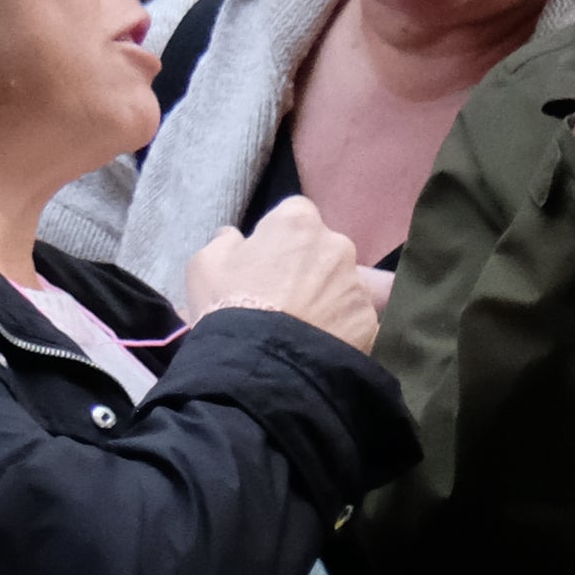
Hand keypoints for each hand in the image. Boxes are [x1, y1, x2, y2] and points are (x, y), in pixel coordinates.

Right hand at [183, 195, 387, 358]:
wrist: (261, 362)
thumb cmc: (229, 303)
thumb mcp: (204, 266)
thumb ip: (223, 243)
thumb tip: (232, 238)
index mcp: (297, 223)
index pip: (296, 213)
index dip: (280, 235)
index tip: (266, 256)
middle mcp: (337, 246)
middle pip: (325, 248)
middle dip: (309, 265)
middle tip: (283, 294)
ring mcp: (357, 285)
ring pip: (343, 284)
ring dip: (327, 296)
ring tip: (301, 325)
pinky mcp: (370, 321)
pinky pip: (354, 318)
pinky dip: (341, 327)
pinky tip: (318, 343)